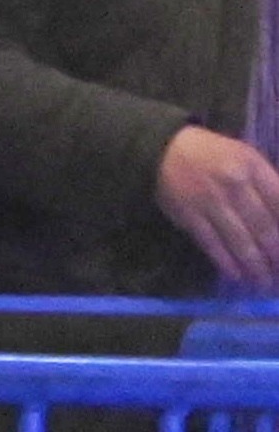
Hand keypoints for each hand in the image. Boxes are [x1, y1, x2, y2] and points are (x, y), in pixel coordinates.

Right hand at [157, 125, 278, 288]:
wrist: (164, 150)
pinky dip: (226, 262)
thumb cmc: (214, 155)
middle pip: (264, 227)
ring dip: (255, 265)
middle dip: (276, 255)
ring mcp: (209, 201)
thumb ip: (269, 185)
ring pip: (240, 240)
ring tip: (263, 282)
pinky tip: (237, 275)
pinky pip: (212, 244)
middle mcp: (233, 184)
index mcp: (252, 166)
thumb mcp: (247, 159)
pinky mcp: (188, 215)